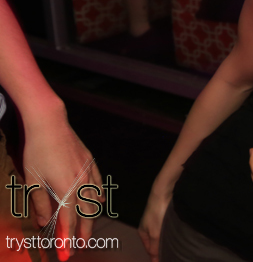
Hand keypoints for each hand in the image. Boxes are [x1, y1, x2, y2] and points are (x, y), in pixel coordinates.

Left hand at [23, 119, 101, 260]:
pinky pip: (99, 184)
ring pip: (95, 200)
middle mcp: (81, 183)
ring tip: (88, 230)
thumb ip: (41, 204)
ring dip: (92, 218)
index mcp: (66, 190)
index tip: (66, 255)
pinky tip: (99, 202)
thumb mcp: (32, 181)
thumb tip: (45, 223)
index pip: (68, 222)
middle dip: (84, 234)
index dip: (67, 241)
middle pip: (86, 215)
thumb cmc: (37, 152)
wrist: (50, 123)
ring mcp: (88, 172)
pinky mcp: (90, 162)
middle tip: (81, 247)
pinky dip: (99, 196)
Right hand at [138, 186, 171, 261]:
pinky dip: (172, 233)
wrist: (164, 191)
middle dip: (162, 249)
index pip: (149, 249)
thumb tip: (154, 261)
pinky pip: (168, 228)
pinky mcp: (165, 214)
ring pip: (163, 235)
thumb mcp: (155, 233)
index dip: (156, 256)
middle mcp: (149, 227)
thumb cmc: (157, 212)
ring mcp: (157, 220)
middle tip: (173, 255)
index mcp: (143, 232)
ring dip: (168, 240)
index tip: (164, 260)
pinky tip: (178, 235)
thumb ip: (155, 247)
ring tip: (177, 248)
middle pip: (155, 242)